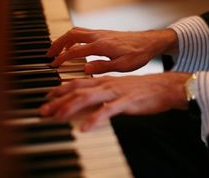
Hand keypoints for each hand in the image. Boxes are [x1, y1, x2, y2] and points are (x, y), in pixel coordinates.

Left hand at [39, 72, 190, 130]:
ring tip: (57, 116)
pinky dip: (95, 118)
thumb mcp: (119, 88)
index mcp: (105, 81)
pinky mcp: (127, 102)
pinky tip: (85, 127)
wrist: (164, 87)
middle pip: (78, 90)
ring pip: (89, 98)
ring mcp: (117, 92)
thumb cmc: (142, 89)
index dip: (60, 89)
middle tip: (44, 110)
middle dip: (58, 100)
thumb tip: (89, 101)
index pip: (78, 83)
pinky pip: (109, 110)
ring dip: (71, 107)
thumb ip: (103, 93)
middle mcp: (107, 84)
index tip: (47, 97)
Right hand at [47, 27, 177, 73]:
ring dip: (65, 39)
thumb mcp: (122, 66)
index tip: (53, 65)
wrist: (149, 42)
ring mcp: (101, 33)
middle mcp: (98, 36)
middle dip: (57, 44)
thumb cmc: (138, 55)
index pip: (75, 50)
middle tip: (49, 54)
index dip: (62, 58)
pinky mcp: (104, 33)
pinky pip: (84, 32)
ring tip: (59, 50)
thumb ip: (103, 67)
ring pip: (77, 31)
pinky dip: (74, 38)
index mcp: (101, 46)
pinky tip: (76, 46)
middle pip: (71, 35)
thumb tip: (84, 68)